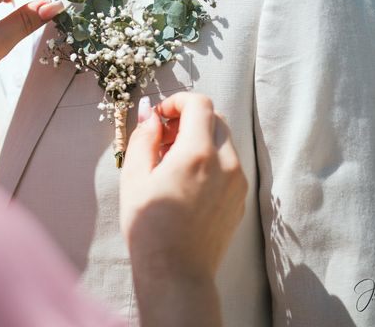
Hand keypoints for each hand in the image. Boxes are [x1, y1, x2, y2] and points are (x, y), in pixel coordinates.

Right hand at [120, 93, 246, 326]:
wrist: (176, 273)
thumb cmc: (149, 227)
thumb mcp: (134, 177)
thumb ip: (143, 138)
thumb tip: (151, 116)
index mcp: (198, 153)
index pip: (200, 104)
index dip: (177, 101)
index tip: (160, 116)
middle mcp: (226, 163)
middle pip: (215, 119)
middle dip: (189, 118)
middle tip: (163, 138)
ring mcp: (237, 182)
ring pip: (224, 141)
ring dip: (200, 138)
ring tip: (172, 162)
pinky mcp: (240, 198)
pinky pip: (229, 164)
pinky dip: (210, 159)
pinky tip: (187, 181)